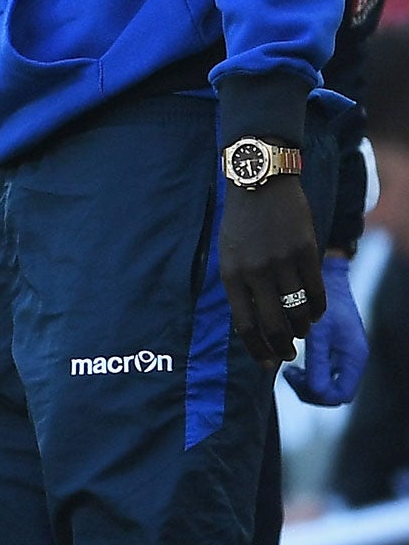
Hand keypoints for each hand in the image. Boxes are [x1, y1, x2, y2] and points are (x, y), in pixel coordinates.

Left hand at [219, 173, 323, 367]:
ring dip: (301, 328)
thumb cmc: (241, 221)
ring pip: (298, 311)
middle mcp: (255, 271)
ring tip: (300, 331)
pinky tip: (314, 314)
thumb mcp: (228, 252)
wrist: (259, 181)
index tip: (265, 363)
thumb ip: (238, 284)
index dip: (257, 349)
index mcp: (231, 273)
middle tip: (287, 354)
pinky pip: (316, 292)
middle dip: (281, 346)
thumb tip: (250, 322)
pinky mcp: (306, 252)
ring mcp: (282, 262)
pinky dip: (317, 310)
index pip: (245, 324)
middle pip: (273, 324)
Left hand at [282, 253, 366, 404]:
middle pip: (333, 392)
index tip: (293, 374)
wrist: (328, 274)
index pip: (340, 394)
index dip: (316, 393)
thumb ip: (317, 362)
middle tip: (288, 373)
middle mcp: (353, 358)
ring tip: (289, 366)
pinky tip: (291, 355)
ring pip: (327, 382)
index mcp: (354, 358)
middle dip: (309, 388)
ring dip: (307, 379)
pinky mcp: (335, 345)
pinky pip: (324, 369)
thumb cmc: (323, 300)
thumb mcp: (319, 333)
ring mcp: (344, 353)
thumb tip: (314, 391)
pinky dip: (308, 369)